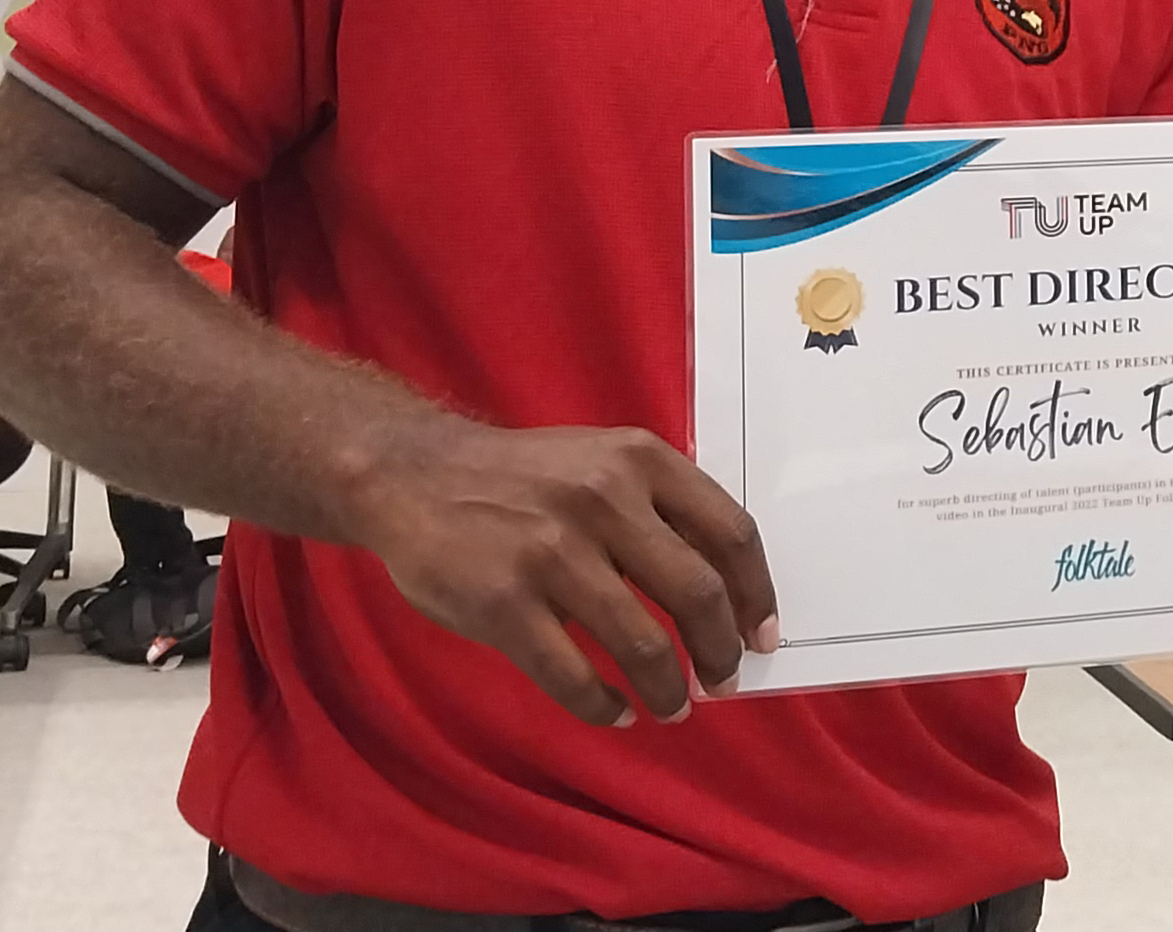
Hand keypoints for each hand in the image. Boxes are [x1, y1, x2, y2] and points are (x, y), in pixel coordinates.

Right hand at [347, 420, 778, 727]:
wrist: (411, 475)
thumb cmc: (523, 478)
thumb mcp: (602, 461)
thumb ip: (661, 507)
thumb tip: (726, 594)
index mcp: (641, 461)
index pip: (731, 534)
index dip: (756, 595)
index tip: (762, 636)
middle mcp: (604, 499)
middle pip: (697, 593)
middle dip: (719, 651)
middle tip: (723, 681)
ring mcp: (551, 551)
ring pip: (641, 643)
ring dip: (667, 688)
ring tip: (671, 706)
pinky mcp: (503, 602)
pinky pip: (572, 675)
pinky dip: (603, 706)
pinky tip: (614, 712)